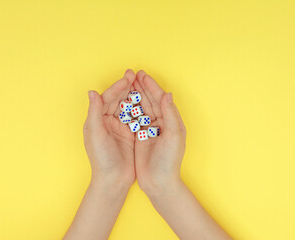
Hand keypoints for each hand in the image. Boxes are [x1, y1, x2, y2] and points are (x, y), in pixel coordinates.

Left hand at [83, 69, 135, 188]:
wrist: (114, 180)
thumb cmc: (102, 159)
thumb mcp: (96, 134)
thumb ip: (94, 112)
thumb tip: (92, 92)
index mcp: (96, 120)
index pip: (107, 99)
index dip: (117, 87)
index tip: (128, 78)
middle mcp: (106, 122)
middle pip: (117, 99)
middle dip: (126, 87)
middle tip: (136, 74)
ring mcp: (119, 127)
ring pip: (127, 106)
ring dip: (134, 94)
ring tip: (142, 83)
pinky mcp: (130, 134)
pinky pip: (136, 117)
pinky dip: (141, 107)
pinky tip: (148, 99)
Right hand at [133, 70, 186, 195]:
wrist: (159, 182)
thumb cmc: (169, 160)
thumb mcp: (173, 136)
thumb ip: (170, 114)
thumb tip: (167, 94)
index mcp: (172, 121)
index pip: (160, 99)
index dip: (151, 87)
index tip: (141, 75)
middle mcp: (162, 124)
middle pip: (150, 101)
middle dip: (142, 87)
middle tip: (132, 74)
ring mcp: (150, 130)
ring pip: (141, 108)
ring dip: (134, 95)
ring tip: (126, 83)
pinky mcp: (140, 137)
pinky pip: (134, 119)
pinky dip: (128, 109)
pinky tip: (121, 101)